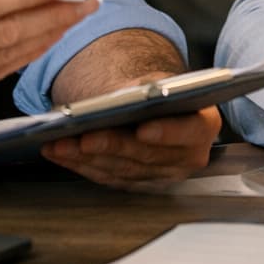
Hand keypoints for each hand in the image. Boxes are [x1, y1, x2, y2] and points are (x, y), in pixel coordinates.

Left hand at [41, 105, 221, 191]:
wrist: (160, 106)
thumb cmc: (163, 91)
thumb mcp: (163, 80)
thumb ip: (151, 88)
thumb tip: (126, 95)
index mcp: (203, 125)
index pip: (189, 132)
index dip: (166, 133)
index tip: (143, 129)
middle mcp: (187, 156)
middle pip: (146, 155)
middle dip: (111, 146)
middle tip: (84, 137)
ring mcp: (162, 174)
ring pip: (122, 170)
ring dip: (86, 158)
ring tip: (60, 144)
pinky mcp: (138, 183)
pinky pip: (107, 177)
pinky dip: (80, 165)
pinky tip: (60, 153)